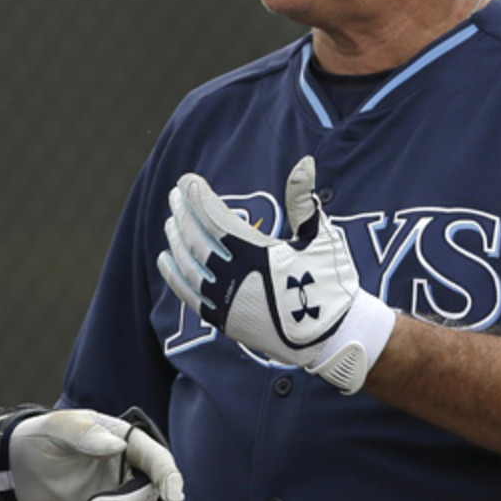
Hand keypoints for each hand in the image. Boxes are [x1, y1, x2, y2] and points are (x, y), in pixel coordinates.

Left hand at [0, 405, 183, 500]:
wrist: (19, 467)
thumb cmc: (43, 437)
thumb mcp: (59, 427)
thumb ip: (86, 434)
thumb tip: (118, 447)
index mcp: (125, 442)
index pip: (157, 459)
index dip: (170, 476)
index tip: (173, 496)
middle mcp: (127, 472)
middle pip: (147, 497)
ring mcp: (117, 499)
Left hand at [157, 155, 395, 393]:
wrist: (335, 338)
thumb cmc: (331, 283)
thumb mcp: (322, 238)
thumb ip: (303, 200)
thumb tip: (303, 162)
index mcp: (258, 253)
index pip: (216, 217)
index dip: (198, 197)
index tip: (187, 179)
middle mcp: (237, 277)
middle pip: (197, 239)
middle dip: (183, 213)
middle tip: (174, 194)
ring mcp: (228, 301)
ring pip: (189, 266)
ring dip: (176, 240)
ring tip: (170, 221)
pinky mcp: (225, 321)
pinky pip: (190, 296)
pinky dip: (174, 276)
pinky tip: (165, 259)